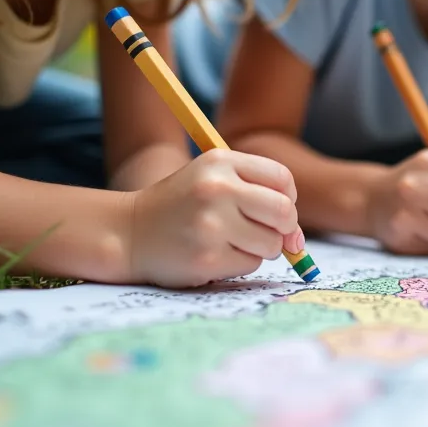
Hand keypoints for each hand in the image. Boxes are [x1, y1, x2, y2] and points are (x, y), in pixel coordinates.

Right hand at [129, 149, 301, 287]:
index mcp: (220, 161)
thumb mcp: (212, 179)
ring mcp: (212, 224)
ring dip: (259, 248)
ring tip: (230, 241)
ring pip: (271, 243)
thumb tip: (298, 237)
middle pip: (284, 212)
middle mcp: (217, 188)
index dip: (287, 198)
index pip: (282, 179)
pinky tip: (215, 254)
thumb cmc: (181, 206)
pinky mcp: (207, 258)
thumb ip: (258, 195)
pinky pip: (250, 264)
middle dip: (283, 228)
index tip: (274, 209)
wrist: (129, 233)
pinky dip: (239, 263)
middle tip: (264, 232)